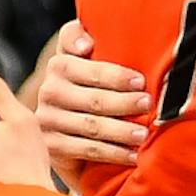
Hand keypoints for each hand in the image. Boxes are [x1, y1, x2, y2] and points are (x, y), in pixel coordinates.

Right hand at [34, 25, 148, 168]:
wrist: (65, 131)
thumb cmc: (89, 88)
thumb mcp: (89, 61)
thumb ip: (90, 41)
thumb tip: (88, 43)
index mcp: (60, 64)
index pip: (87, 67)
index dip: (113, 73)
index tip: (139, 80)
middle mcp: (50, 89)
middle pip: (93, 98)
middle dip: (124, 102)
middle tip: (148, 105)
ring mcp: (47, 118)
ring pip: (91, 125)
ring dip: (121, 130)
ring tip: (143, 133)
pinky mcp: (51, 144)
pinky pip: (86, 149)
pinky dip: (112, 153)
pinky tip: (132, 154)